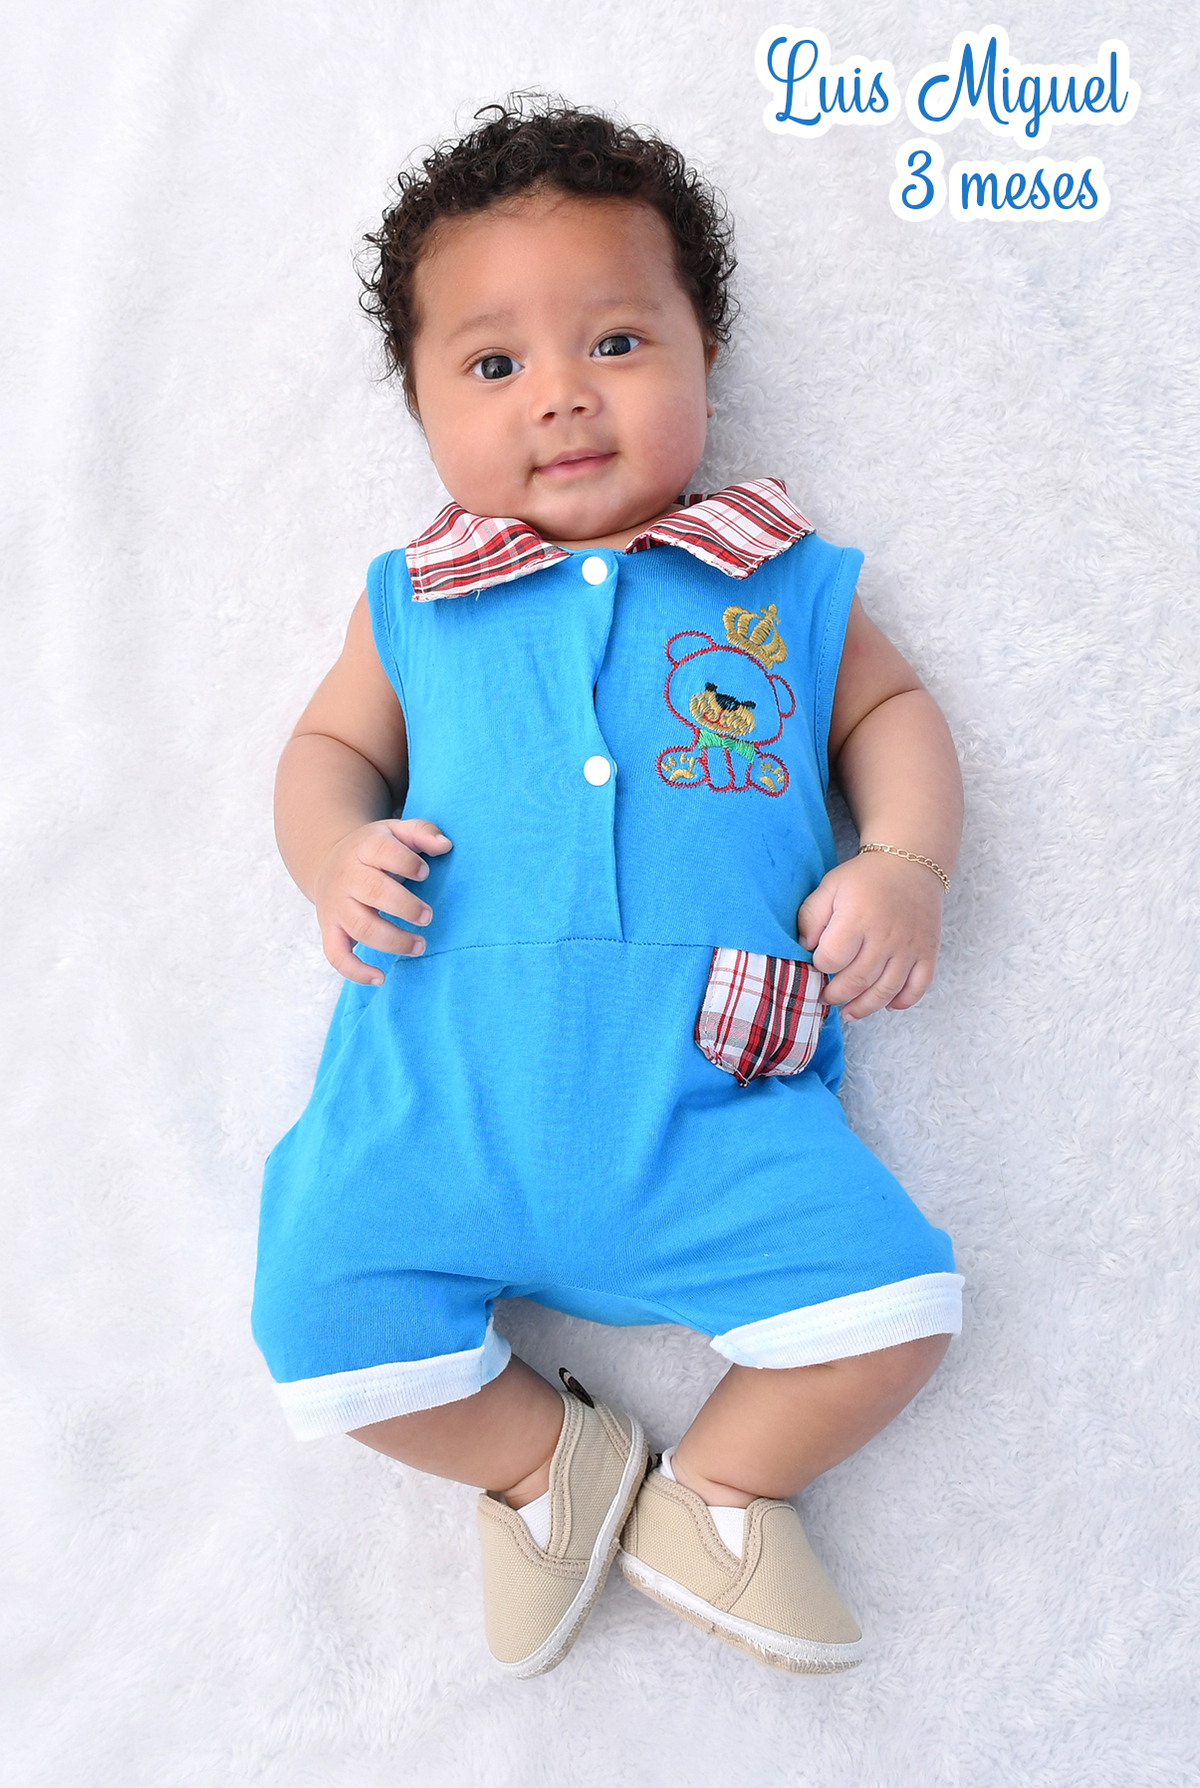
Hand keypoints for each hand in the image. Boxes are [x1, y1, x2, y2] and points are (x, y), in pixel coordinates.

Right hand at [312, 818, 452, 984]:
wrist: (327, 863)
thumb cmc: (373, 851)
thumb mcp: (395, 832)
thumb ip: (421, 832)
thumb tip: (445, 845)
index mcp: (364, 849)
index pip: (383, 852)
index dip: (406, 863)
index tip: (425, 872)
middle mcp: (347, 878)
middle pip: (373, 891)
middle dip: (405, 906)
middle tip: (428, 916)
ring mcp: (337, 907)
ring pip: (361, 927)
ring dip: (393, 940)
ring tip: (420, 946)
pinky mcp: (331, 930)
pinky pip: (336, 955)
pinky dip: (355, 971)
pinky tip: (380, 978)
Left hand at [797, 852, 942, 1021]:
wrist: (910, 865)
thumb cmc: (864, 879)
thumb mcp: (829, 886)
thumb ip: (810, 916)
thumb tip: (805, 947)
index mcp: (857, 919)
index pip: (830, 959)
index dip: (819, 965)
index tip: (818, 962)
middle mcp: (884, 937)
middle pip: (855, 981)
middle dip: (836, 995)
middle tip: (826, 996)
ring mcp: (908, 948)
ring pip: (884, 991)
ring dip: (863, 1008)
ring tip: (849, 1012)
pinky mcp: (927, 953)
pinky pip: (917, 988)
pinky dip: (902, 1002)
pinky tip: (886, 1004)